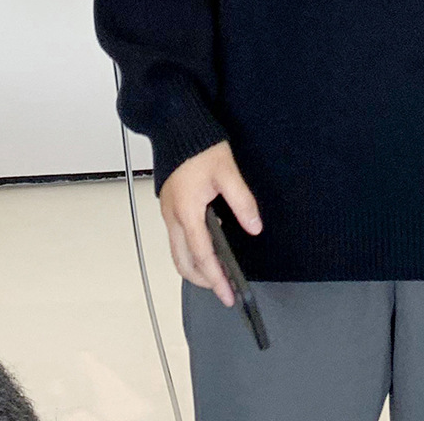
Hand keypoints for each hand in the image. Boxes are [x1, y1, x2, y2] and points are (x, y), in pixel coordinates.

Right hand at [158, 139, 262, 307]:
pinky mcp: (170, 207)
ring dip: (195, 268)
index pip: (202, 256)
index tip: (228, 295)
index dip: (216, 279)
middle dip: (203, 280)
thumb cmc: (199, 146)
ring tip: (218, 273)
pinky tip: (209, 248)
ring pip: (177, 253)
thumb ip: (242, 201)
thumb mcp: (227, 172)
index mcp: (187, 211)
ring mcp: (169, 213)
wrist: (176, 128)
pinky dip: (191, 252)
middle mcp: (173, 217)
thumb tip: (254, 226)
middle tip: (224, 289)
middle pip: (184, 263)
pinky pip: (177, 239)